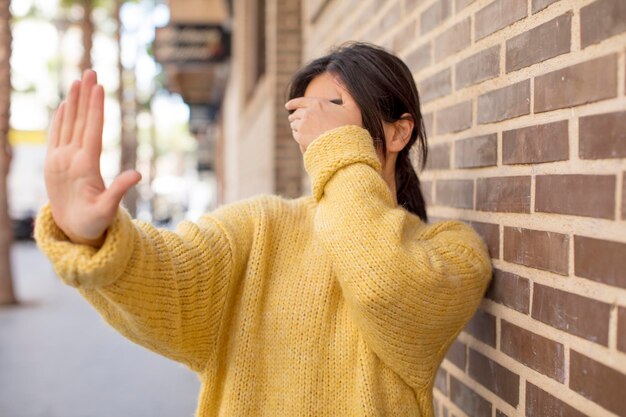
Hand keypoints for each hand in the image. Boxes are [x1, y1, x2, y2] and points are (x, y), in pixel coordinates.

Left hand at [44, 70, 140, 247]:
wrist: (69, 229)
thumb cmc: (93, 221)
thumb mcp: (109, 210)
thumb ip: (120, 191)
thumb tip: (138, 174)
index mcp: (83, 167)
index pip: (91, 130)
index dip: (96, 107)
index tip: (99, 87)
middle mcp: (67, 158)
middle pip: (77, 120)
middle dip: (85, 95)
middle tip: (90, 72)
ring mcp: (56, 159)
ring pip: (65, 123)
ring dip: (72, 101)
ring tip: (78, 80)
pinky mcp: (51, 161)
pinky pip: (55, 133)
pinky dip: (60, 117)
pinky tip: (64, 104)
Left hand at [285, 96, 361, 152]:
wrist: (343, 146)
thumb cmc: (349, 127)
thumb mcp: (353, 107)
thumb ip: (346, 92)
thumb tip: (338, 77)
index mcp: (318, 103)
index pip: (300, 101)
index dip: (293, 103)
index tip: (288, 106)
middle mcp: (308, 113)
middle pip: (296, 113)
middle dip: (295, 116)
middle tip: (295, 120)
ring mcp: (303, 125)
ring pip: (294, 124)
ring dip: (296, 126)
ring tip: (300, 129)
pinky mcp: (301, 137)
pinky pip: (295, 134)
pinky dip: (298, 135)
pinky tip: (302, 137)